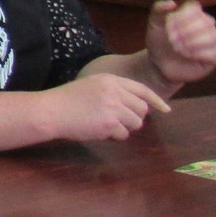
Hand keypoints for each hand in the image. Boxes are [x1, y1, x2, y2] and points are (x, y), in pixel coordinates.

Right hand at [44, 73, 167, 141]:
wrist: (50, 111)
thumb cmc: (66, 100)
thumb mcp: (91, 86)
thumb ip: (113, 92)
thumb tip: (134, 107)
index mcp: (111, 80)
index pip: (142, 89)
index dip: (156, 100)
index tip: (166, 110)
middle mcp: (115, 92)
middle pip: (142, 109)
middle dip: (134, 117)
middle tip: (117, 121)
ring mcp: (113, 107)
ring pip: (136, 123)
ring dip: (124, 127)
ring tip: (105, 125)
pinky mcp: (110, 123)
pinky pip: (123, 134)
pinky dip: (113, 136)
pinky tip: (98, 131)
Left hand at [147, 0, 215, 87]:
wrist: (158, 64)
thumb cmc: (159, 41)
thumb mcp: (154, 24)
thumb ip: (158, 9)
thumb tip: (172, 2)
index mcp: (194, 13)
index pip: (195, 8)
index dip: (182, 17)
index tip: (169, 27)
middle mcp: (207, 24)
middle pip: (206, 22)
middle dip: (186, 31)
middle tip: (172, 40)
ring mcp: (214, 40)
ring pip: (214, 37)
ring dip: (193, 43)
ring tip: (178, 48)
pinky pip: (215, 53)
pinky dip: (199, 54)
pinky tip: (187, 55)